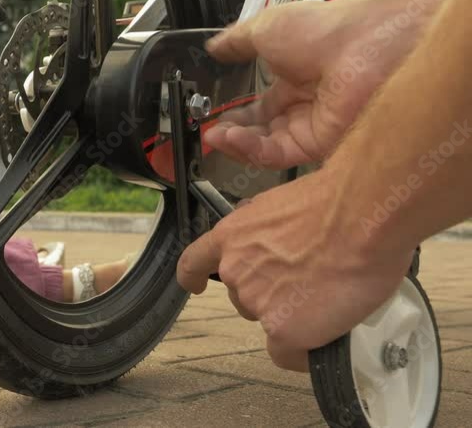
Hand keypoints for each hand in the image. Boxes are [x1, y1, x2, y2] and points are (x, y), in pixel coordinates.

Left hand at [176, 169, 413, 371]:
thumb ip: (269, 231)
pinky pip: (288, 354)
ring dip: (291, 319)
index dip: (194, 277)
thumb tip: (280, 245)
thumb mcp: (285, 206)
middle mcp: (236, 269)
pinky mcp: (282, 330)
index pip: (196, 261)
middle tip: (308, 285)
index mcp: (233, 235)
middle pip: (244, 298)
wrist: (363, 216)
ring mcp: (256, 301)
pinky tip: (325, 336)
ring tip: (328, 299)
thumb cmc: (337, 202)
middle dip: (270, 296)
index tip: (196, 286)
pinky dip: (305, 351)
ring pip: (269, 323)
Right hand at [204, 0, 414, 169]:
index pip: (259, 108)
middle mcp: (304, 104)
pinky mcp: (318, 144)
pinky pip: (276, 154)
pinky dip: (250, 149)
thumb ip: (235, 42)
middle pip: (260, 131)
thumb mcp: (265, 28)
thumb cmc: (323, 29)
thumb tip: (213, 46)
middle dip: (232, 132)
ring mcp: (311, 126)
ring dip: (237, 142)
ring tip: (215, 135)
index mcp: (295, 78)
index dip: (234, 113)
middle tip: (209, 129)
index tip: (211, 114)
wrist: (359, 44)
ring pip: (265, 146)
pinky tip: (231, 137)